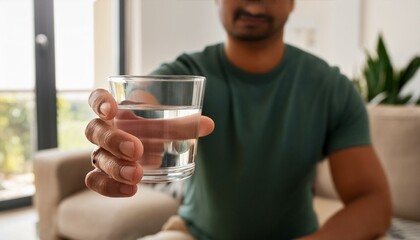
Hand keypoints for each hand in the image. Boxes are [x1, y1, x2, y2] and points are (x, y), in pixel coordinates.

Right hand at [84, 88, 214, 196]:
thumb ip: (185, 125)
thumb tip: (208, 125)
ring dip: (115, 167)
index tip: (112, 110)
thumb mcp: (168, 126)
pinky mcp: (102, 173)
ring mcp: (100, 152)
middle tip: (137, 150)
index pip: (97, 99)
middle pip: (95, 130)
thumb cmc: (155, 130)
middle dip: (114, 140)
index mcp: (116, 110)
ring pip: (95, 157)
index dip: (99, 102)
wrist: (150, 149)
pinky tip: (130, 190)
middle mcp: (103, 130)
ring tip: (137, 175)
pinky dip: (110, 186)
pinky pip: (95, 180)